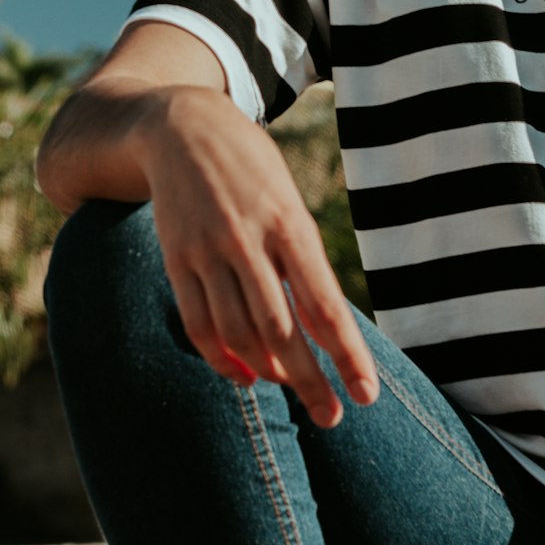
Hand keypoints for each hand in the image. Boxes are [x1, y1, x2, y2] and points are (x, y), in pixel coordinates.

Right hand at [137, 85, 378, 425]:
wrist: (182, 127)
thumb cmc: (253, 169)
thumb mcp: (289, 202)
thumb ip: (302, 261)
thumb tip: (320, 329)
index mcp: (291, 224)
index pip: (325, 306)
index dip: (347, 356)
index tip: (367, 394)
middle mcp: (250, 241)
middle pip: (284, 332)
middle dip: (312, 382)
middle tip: (332, 418)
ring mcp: (209, 251)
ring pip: (240, 335)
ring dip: (268, 372)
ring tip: (290, 388)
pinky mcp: (177, 259)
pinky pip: (199, 324)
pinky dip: (222, 359)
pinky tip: (244, 375)